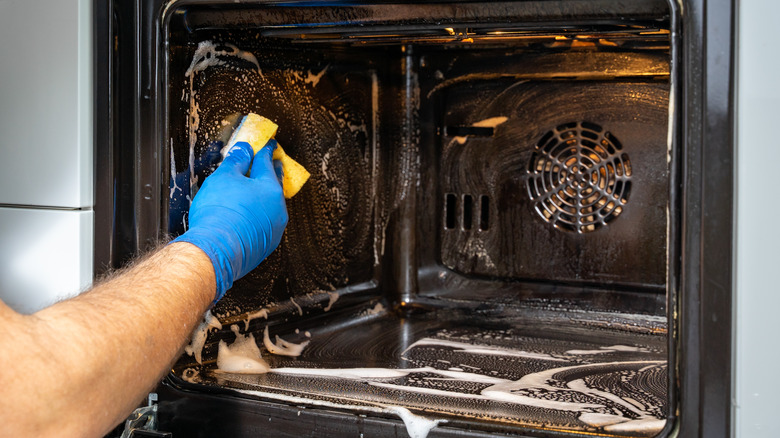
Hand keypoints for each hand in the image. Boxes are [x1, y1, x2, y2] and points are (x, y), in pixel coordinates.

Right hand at [172, 141, 287, 302]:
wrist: (216, 250)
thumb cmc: (219, 214)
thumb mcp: (224, 178)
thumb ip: (237, 161)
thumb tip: (244, 150)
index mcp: (270, 189)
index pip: (267, 163)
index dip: (265, 151)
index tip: (268, 144)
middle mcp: (277, 209)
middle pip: (274, 185)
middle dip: (271, 173)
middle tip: (272, 163)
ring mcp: (274, 229)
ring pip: (271, 206)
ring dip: (264, 197)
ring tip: (257, 190)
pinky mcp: (265, 245)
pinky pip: (264, 224)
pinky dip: (258, 216)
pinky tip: (248, 216)